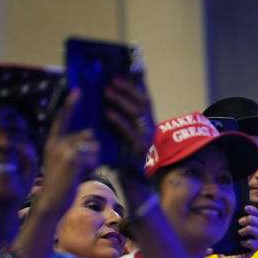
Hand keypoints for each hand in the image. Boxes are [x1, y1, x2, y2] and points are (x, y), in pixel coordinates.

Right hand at [36, 89, 99, 216]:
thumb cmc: (63, 181)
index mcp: (53, 140)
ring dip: (95, 158)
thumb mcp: (65, 159)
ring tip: (83, 169)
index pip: (62, 118)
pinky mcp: (73, 159)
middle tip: (83, 164)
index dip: (70, 104)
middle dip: (93, 148)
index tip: (77, 89)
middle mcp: (56, 142)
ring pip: (94, 145)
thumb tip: (91, 133)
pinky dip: (94, 164)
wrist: (54, 199)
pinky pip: (94, 155)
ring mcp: (64, 150)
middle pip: (88, 135)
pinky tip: (84, 172)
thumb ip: (75, 145)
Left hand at [103, 77, 155, 204]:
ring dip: (121, 100)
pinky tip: (107, 113)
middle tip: (110, 80)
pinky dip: (118, 120)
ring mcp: (147, 138)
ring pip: (137, 113)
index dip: (136, 85)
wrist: (138, 183)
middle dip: (127, 89)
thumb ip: (122, 122)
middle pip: (142, 102)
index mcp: (149, 123)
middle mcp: (151, 128)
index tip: (122, 73)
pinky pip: (129, 131)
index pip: (145, 99)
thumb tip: (107, 103)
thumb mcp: (127, 136)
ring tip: (106, 92)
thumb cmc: (130, 159)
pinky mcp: (140, 149)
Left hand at [211, 205, 257, 257]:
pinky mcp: (254, 250)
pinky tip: (242, 243)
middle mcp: (255, 231)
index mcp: (250, 224)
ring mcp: (255, 240)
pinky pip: (257, 244)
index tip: (245, 208)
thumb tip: (224, 209)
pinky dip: (250, 242)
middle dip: (251, 219)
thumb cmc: (225, 242)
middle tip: (240, 222)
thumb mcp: (226, 229)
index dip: (254, 210)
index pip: (257, 214)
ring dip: (250, 229)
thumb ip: (228, 220)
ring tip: (239, 232)